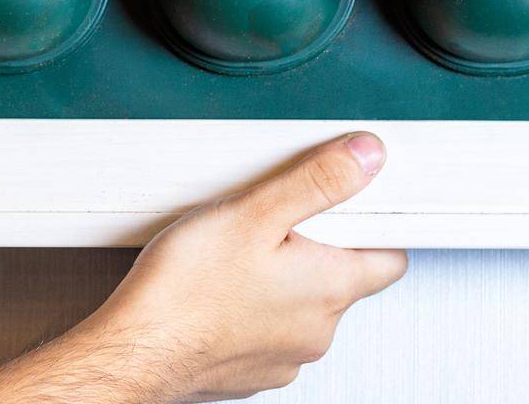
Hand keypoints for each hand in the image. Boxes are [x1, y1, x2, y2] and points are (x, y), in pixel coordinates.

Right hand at [81, 132, 405, 400]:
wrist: (138, 349)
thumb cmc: (187, 288)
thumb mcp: (255, 212)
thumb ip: (317, 181)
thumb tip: (367, 157)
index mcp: (329, 288)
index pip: (390, 257)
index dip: (377, 224)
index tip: (353, 200)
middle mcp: (318, 331)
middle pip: (343, 278)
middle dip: (317, 245)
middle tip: (273, 217)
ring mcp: (286, 357)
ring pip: (303, 305)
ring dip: (283, 278)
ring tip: (238, 249)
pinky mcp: (253, 371)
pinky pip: (269, 329)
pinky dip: (254, 306)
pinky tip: (221, 284)